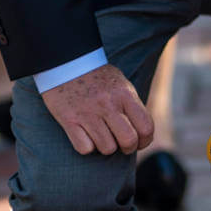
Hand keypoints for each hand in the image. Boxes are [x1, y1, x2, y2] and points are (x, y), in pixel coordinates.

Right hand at [40, 64, 154, 155]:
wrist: (64, 62)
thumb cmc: (96, 77)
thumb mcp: (120, 83)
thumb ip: (131, 105)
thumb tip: (142, 132)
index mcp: (124, 94)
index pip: (146, 127)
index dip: (145, 141)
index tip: (138, 142)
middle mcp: (108, 103)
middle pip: (129, 140)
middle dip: (127, 148)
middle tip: (120, 143)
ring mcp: (88, 112)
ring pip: (107, 148)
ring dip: (105, 146)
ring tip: (100, 135)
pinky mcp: (69, 120)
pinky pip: (85, 149)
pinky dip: (86, 146)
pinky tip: (85, 135)